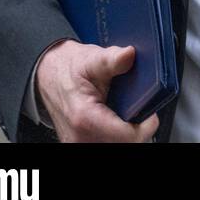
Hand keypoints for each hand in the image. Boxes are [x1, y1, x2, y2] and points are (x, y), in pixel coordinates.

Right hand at [35, 41, 159, 141]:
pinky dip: (116, 135)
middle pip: (123, 144)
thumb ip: (113, 59)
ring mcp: (78, 144)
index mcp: (85, 118)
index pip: (126, 137)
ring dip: (126, 133)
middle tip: (139, 109)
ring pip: (116, 145)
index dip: (145, 125)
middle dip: (136, 128)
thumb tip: (129, 54)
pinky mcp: (80, 144)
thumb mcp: (92, 58)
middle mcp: (79, 137)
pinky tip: (116, 120)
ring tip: (127, 113)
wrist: (49, 75)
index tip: (150, 113)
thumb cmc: (69, 68)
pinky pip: (105, 144)